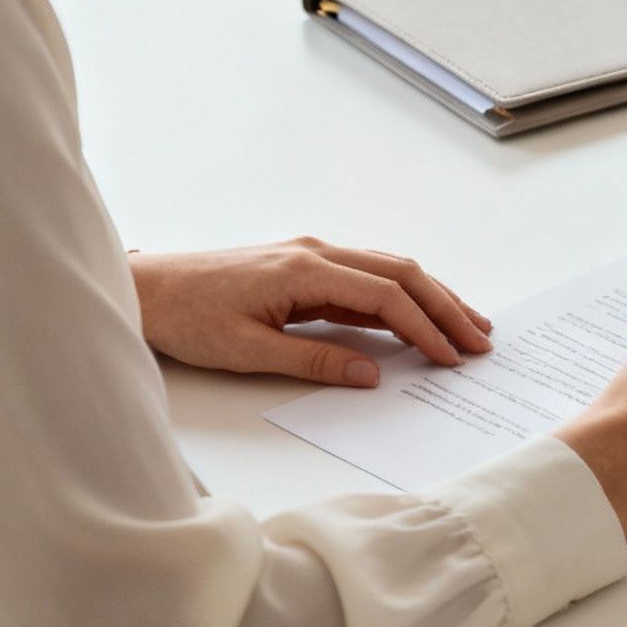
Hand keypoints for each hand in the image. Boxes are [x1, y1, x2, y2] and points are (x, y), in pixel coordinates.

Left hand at [129, 238, 493, 387]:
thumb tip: (371, 374)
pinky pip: (366, 277)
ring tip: (466, 325)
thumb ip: (313, 360)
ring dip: (431, 297)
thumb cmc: (186, 318)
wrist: (145, 288)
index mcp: (305, 270)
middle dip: (446, 306)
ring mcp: (312, 255)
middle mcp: (316, 252)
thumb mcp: (247, 351)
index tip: (451, 358)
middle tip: (481, 340)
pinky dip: (401, 297)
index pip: (385, 297)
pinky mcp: (304, 267)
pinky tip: (418, 317)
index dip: (425, 328)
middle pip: (401, 273)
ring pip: (389, 270)